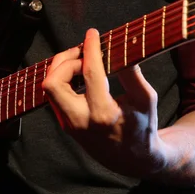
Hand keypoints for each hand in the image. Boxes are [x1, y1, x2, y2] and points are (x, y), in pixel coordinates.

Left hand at [42, 28, 165, 178]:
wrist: (133, 159)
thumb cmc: (143, 127)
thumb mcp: (145, 99)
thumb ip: (132, 73)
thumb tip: (120, 46)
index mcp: (104, 114)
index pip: (90, 73)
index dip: (90, 48)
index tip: (92, 34)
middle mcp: (81, 121)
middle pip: (53, 82)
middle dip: (65, 60)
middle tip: (83, 52)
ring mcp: (69, 125)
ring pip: (49, 89)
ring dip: (61, 69)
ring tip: (82, 61)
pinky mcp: (65, 125)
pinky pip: (55, 96)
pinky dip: (62, 79)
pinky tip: (79, 73)